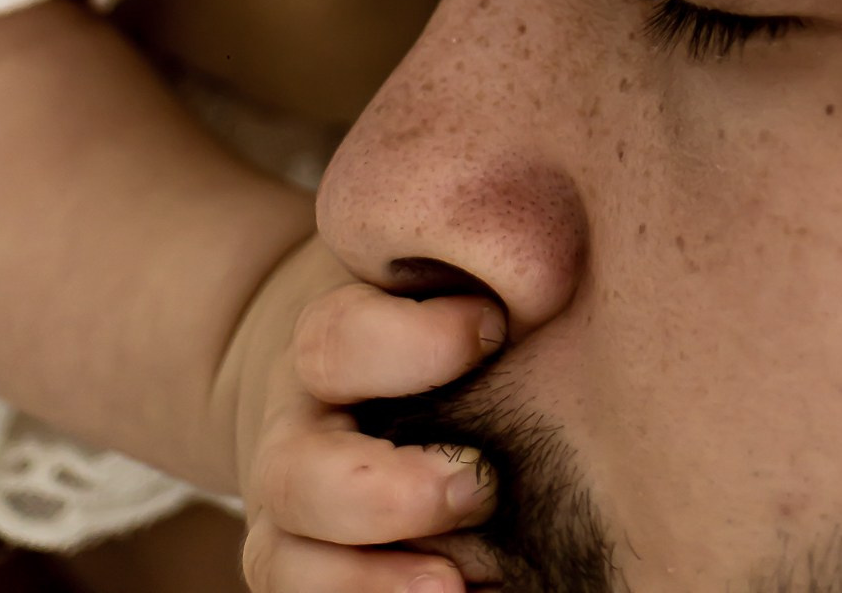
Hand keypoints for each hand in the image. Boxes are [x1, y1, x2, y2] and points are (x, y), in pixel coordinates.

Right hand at [240, 279, 503, 591]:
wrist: (376, 381)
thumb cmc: (452, 316)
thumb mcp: (461, 284)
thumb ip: (493, 285)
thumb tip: (559, 279)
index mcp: (334, 343)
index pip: (340, 340)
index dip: (414, 341)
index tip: (494, 330)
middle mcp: (299, 432)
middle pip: (299, 472)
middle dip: (389, 492)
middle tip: (481, 485)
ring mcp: (292, 511)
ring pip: (283, 559)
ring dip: (366, 580)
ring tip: (452, 585)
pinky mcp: (298, 563)